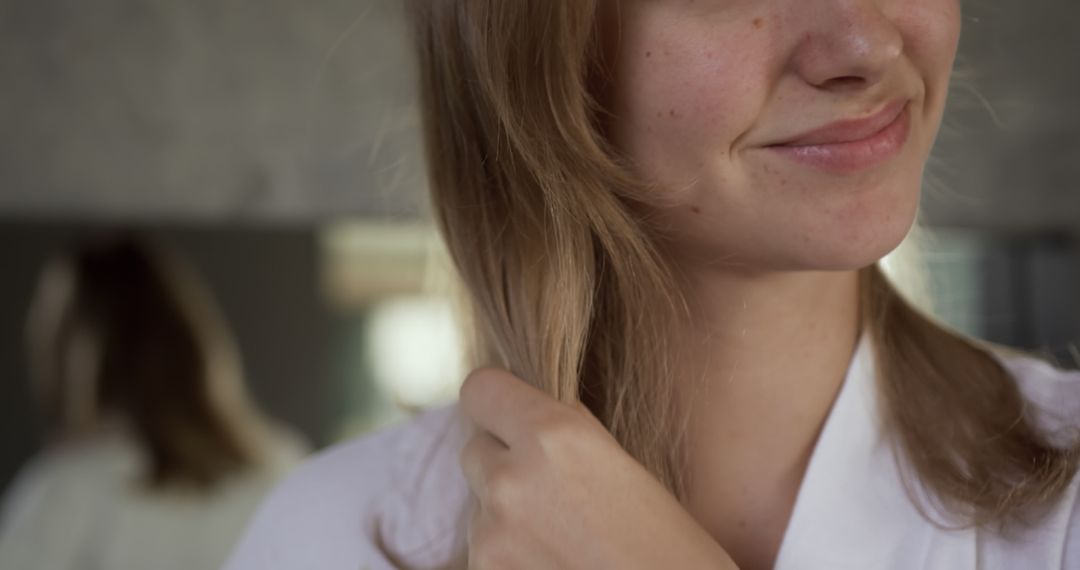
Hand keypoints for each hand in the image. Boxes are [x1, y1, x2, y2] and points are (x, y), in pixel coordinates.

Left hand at [459, 368, 737, 569]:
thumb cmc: (674, 552)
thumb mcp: (624, 466)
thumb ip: (568, 435)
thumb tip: (528, 414)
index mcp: (555, 435)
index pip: (480, 389)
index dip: (498, 403)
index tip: (511, 417)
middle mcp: (512, 478)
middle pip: (475, 450)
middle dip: (503, 463)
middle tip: (550, 492)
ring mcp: (491, 535)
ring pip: (479, 507)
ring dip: (506, 516)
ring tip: (564, 541)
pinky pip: (482, 551)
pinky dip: (509, 558)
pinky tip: (555, 567)